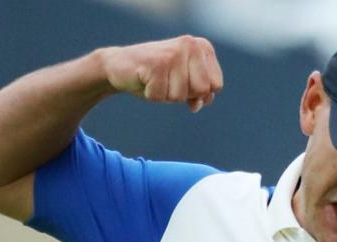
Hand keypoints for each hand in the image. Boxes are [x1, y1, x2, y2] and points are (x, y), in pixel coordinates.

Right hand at [100, 35, 223, 110]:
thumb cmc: (157, 76)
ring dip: (165, 95)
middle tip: (167, 81)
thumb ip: (200, 94)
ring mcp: (173, 53)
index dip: (198, 93)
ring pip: (179, 96)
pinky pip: (160, 96)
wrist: (121, 65)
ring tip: (155, 80)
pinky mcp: (155, 63)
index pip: (216, 85)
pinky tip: (144, 80)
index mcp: (202, 47)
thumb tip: (199, 103)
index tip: (183, 82)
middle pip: (201, 90)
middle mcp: (190, 45)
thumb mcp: (184, 85)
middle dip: (183, 94)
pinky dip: (151, 95)